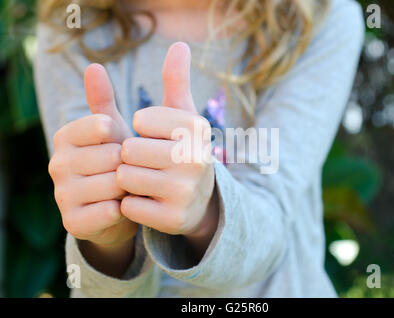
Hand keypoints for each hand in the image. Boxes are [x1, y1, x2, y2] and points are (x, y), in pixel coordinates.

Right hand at [49, 64, 137, 248]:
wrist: (118, 207)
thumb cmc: (117, 162)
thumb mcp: (113, 130)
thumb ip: (102, 100)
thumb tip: (94, 65)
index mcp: (65, 136)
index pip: (104, 126)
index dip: (125, 138)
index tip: (124, 147)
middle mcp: (57, 163)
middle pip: (112, 157)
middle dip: (130, 165)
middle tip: (128, 172)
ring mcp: (61, 194)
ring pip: (113, 184)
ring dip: (129, 188)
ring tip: (126, 189)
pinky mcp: (72, 222)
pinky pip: (109, 210)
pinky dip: (124, 209)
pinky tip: (122, 207)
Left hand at [117, 42, 218, 254]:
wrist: (199, 201)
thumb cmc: (182, 151)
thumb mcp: (181, 117)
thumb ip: (176, 81)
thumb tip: (180, 44)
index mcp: (197, 129)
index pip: (141, 120)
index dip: (140, 130)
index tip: (156, 138)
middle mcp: (196, 158)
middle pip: (128, 150)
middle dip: (131, 157)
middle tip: (150, 164)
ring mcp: (187, 191)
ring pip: (125, 177)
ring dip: (129, 180)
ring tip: (149, 182)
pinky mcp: (174, 219)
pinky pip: (128, 206)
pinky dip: (132, 204)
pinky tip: (150, 202)